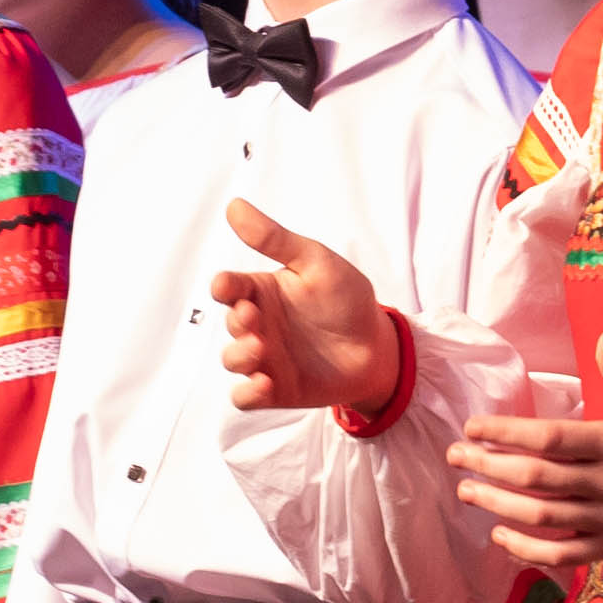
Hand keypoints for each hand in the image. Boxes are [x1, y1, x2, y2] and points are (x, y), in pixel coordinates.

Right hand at [211, 202, 405, 415]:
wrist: (378, 346)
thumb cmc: (346, 299)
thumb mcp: (315, 262)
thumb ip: (275, 239)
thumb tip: (235, 205)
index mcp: (263, 291)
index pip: (229, 287)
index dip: (224, 287)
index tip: (228, 286)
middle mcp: (259, 324)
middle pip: (230, 323)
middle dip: (237, 322)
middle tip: (254, 319)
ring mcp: (265, 358)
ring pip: (233, 360)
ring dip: (239, 356)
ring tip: (259, 349)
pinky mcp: (275, 389)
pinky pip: (246, 397)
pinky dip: (248, 394)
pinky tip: (265, 384)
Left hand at [450, 351, 602, 576]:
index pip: (550, 438)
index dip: (506, 433)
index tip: (472, 427)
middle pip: (537, 477)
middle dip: (488, 466)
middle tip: (454, 457)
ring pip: (543, 516)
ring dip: (498, 505)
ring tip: (466, 491)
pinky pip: (561, 553)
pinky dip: (527, 549)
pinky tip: (499, 535)